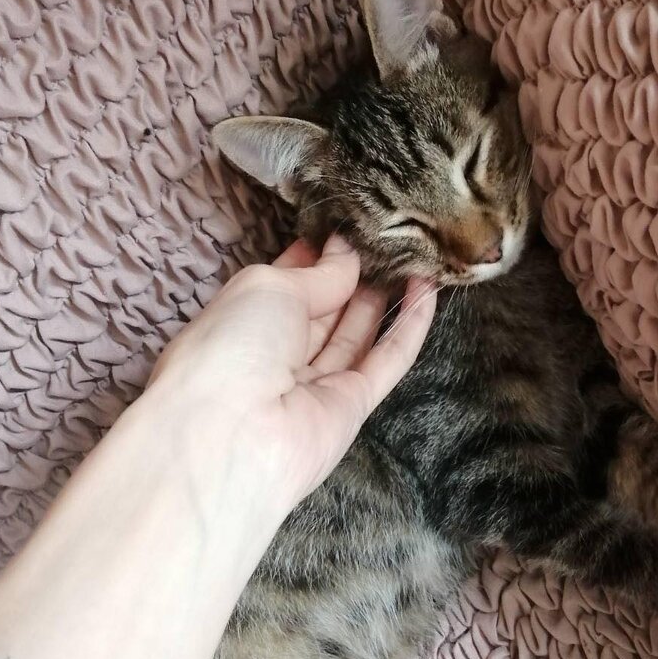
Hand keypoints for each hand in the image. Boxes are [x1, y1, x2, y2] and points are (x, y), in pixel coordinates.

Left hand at [145, 234, 436, 508]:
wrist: (231, 436)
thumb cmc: (230, 346)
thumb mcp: (268, 286)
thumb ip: (318, 273)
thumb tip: (348, 256)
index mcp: (245, 318)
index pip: (289, 279)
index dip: (319, 252)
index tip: (351, 222)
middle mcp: (279, 350)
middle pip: (327, 306)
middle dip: (356, 271)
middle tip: (392, 234)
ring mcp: (317, 381)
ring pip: (358, 332)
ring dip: (386, 294)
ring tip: (416, 251)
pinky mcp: (353, 404)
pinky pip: (386, 361)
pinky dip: (409, 327)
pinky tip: (428, 289)